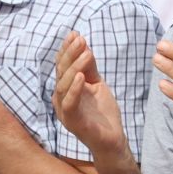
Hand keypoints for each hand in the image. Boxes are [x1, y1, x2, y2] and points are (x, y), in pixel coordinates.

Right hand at [53, 30, 127, 157]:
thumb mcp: (97, 85)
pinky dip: (74, 89)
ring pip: (63, 85)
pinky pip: (69, 103)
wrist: (112, 139)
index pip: (62, 66)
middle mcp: (60, 98)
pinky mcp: (72, 121)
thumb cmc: (103, 113)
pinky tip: (81, 77)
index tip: (75, 34)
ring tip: (86, 53)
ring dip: (74, 66)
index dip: (67, 50)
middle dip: (70, 54)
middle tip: (80, 40)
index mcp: (64, 89)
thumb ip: (90, 69)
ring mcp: (64, 110)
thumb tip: (85, 47)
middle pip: (61, 72)